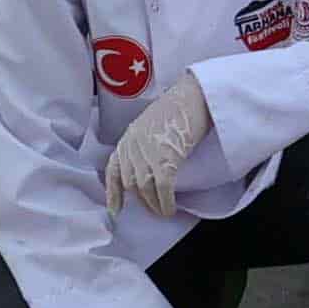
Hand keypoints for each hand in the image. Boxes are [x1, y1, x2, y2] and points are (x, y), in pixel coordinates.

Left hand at [103, 70, 209, 212]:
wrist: (195, 96)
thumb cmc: (180, 108)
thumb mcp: (151, 126)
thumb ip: (143, 146)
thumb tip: (148, 170)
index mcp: (128, 137)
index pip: (114, 170)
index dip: (113, 193)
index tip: (115, 210)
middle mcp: (133, 146)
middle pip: (130, 183)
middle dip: (142, 200)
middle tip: (154, 209)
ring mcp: (147, 153)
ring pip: (145, 189)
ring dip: (154, 205)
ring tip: (163, 211)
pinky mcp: (165, 159)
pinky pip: (162, 188)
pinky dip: (166, 202)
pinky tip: (171, 208)